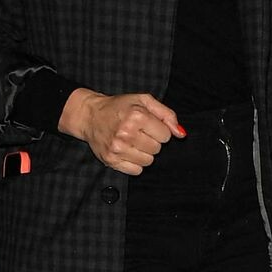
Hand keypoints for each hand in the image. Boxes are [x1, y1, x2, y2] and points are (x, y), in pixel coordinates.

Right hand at [60, 88, 184, 174]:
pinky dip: (135, 163)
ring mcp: (117, 148)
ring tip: (133, 142)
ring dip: (144, 153)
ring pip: (148, 161)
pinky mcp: (111, 160)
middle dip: (152, 141)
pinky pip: (136, 170)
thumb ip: (166, 115)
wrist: (91, 115)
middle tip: (139, 132)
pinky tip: (127, 151)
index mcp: (136, 116)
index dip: (159, 130)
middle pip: (157, 149)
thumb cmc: (119, 107)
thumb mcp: (144, 101)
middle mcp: (126, 133)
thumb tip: (181, 134)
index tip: (148, 125)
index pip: (166, 135)